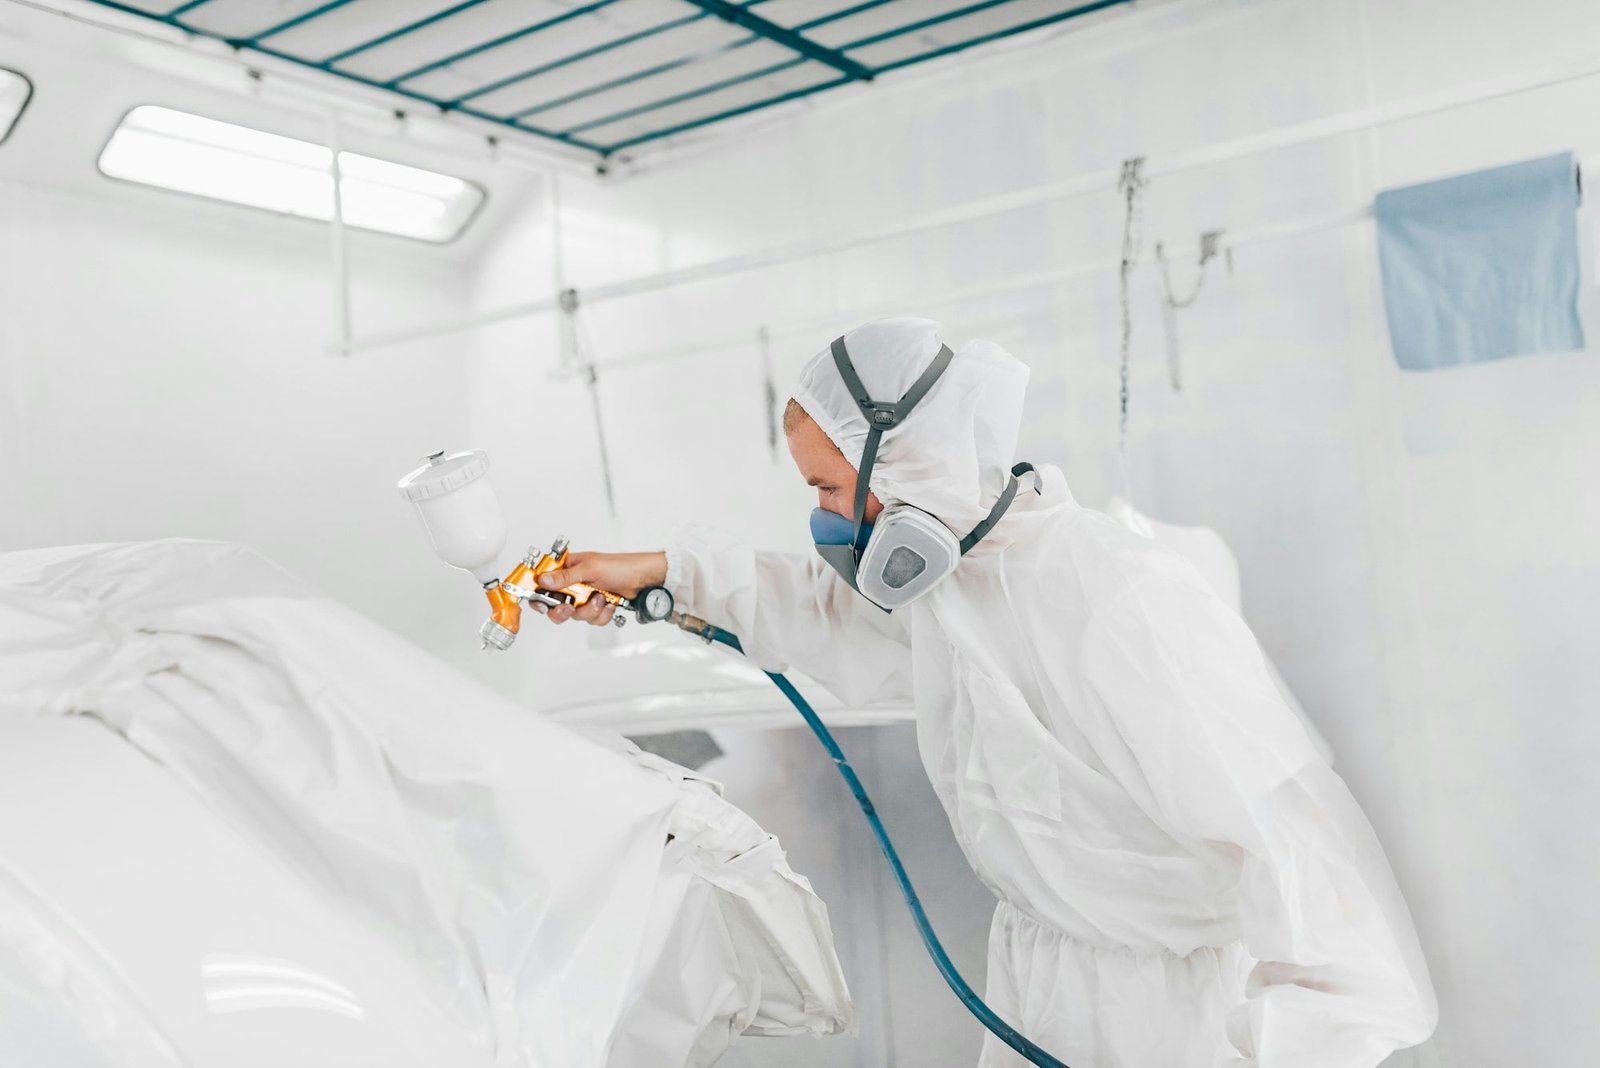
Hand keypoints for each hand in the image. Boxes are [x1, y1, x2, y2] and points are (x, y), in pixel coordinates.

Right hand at [534, 550, 666, 626]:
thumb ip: (565, 577)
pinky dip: (601, 615)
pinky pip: (591, 620)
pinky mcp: (596, 607)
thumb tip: (543, 580)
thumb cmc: (622, 566)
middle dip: (564, 609)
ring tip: (601, 599)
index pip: (544, 580)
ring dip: (589, 610)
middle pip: (554, 604)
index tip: (538, 601)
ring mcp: (585, 597)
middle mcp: (574, 583)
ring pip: (574, 615)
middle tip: (570, 607)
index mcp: (569, 567)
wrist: (645, 580)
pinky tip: (609, 604)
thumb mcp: (591, 568)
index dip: (537, 592)